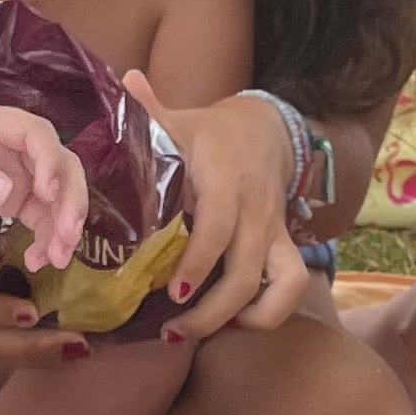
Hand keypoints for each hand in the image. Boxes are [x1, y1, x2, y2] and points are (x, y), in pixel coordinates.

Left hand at [0, 101, 89, 269]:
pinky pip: (39, 217)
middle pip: (60, 166)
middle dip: (70, 200)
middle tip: (68, 236)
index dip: (51, 162)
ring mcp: (13, 173)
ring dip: (63, 226)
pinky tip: (39, 262)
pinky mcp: (9, 199)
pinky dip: (46, 238)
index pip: (38, 135)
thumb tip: (6, 192)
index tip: (47, 193)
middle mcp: (12, 146)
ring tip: (55, 260)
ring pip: (56, 196)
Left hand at [142, 81, 312, 343]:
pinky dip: (268, 312)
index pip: (217, 226)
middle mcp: (256, 208)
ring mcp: (275, 229)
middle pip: (246, 269)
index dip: (199, 261)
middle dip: (213, 309)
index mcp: (225, 177)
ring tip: (202, 332)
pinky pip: (291, 286)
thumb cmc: (209, 133)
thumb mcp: (180, 120)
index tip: (174, 290)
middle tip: (173, 330)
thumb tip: (124, 81)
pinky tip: (233, 322)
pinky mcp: (285, 245)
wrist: (264, 129)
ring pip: (280, 284)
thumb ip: (149, 110)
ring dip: (246, 317)